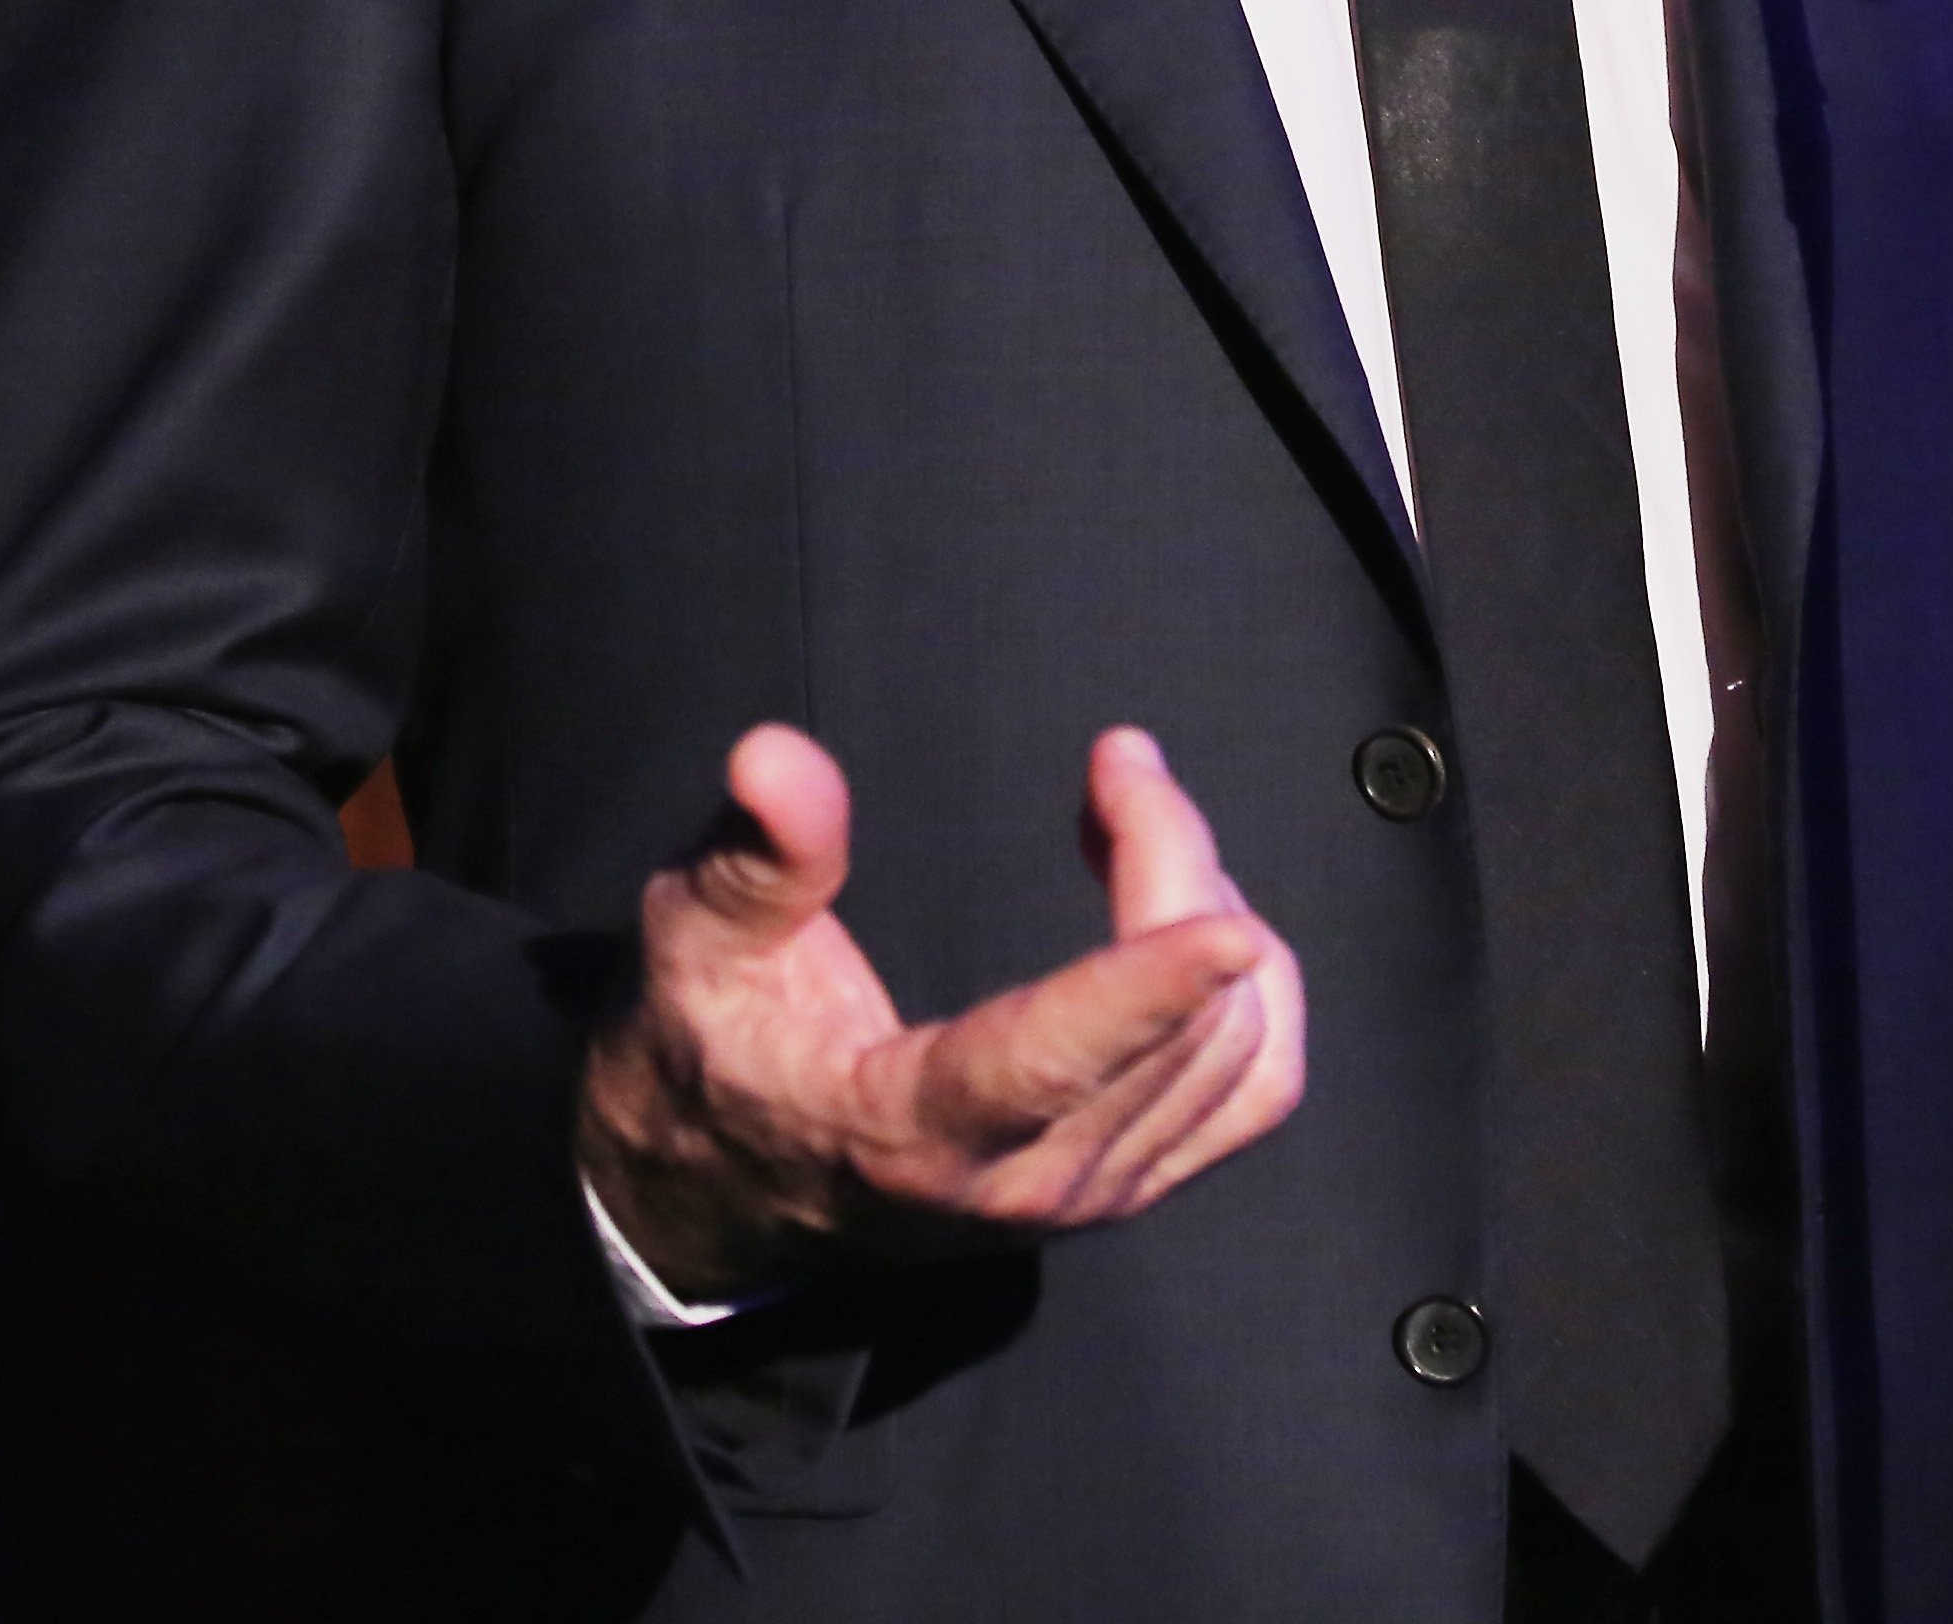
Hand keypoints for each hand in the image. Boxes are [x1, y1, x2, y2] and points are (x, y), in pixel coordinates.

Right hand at [576, 722, 1305, 1299]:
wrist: (721, 1189)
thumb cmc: (710, 1048)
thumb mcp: (699, 941)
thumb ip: (757, 855)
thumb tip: (777, 755)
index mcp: (913, 1133)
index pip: (1052, 1066)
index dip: (1148, 993)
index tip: (1226, 925)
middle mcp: (1022, 1187)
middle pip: (1176, 1032)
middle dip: (1173, 866)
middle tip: (1119, 760)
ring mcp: (1091, 1198)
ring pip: (1235, 1055)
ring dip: (1214, 910)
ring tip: (1136, 815)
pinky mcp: (1130, 1184)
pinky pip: (1253, 1091)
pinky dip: (1253, 991)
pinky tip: (1194, 906)